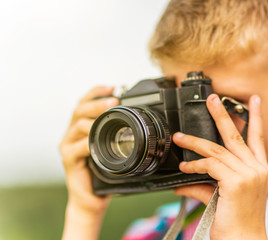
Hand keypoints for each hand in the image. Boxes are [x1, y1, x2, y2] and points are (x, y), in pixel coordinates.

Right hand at [59, 86, 118, 239]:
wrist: (93, 198)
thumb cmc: (104, 172)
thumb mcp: (112, 149)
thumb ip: (117, 134)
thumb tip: (139, 119)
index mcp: (83, 128)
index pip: (85, 103)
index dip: (97, 92)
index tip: (112, 87)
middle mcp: (73, 134)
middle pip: (80, 110)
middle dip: (97, 102)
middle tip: (113, 101)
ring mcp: (68, 146)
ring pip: (78, 125)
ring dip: (94, 119)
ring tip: (108, 117)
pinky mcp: (68, 160)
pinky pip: (78, 147)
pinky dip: (89, 143)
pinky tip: (97, 142)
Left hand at [173, 94, 267, 238]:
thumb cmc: (238, 221)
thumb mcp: (224, 196)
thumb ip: (205, 184)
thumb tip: (183, 180)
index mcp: (259, 169)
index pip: (258, 137)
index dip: (256, 117)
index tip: (254, 100)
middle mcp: (257, 169)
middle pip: (237, 135)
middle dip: (222, 114)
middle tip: (212, 99)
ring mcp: (248, 174)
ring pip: (216, 149)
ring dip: (194, 142)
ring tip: (179, 137)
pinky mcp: (236, 182)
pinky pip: (210, 165)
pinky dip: (194, 164)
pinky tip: (184, 166)